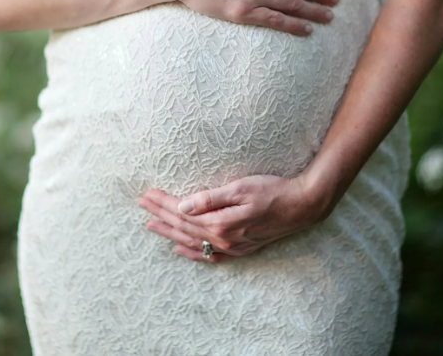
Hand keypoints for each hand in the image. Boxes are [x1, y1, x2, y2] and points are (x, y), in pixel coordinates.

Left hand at [137, 174, 325, 262]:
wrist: (301, 206)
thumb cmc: (273, 191)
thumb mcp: (241, 188)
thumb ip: (210, 198)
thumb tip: (183, 205)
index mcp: (220, 222)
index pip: (183, 212)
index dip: (163, 203)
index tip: (147, 194)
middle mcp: (223, 239)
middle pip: (183, 226)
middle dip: (160, 215)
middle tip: (142, 205)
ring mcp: (232, 246)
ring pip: (192, 240)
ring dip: (170, 232)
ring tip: (151, 225)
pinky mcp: (240, 248)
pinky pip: (210, 255)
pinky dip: (192, 252)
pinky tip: (180, 249)